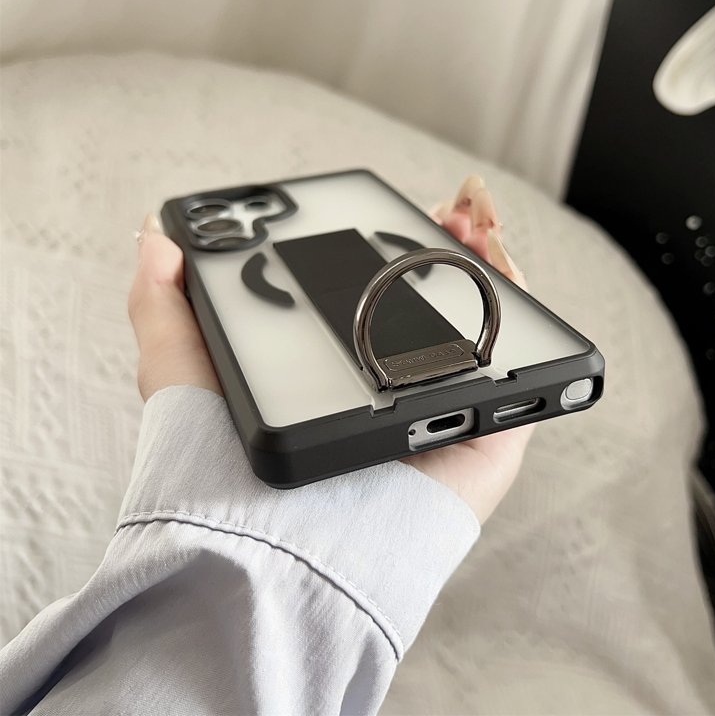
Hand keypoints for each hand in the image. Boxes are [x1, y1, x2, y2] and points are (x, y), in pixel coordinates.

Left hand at [128, 176, 532, 523]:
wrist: (268, 545)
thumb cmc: (218, 466)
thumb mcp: (181, 368)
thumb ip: (166, 300)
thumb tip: (154, 235)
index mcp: (336, 377)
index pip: (374, 301)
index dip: (392, 251)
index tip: (392, 208)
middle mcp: (391, 393)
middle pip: (436, 310)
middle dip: (446, 252)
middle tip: (443, 212)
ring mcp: (440, 414)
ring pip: (483, 330)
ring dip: (486, 266)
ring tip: (472, 223)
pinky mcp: (485, 442)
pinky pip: (520, 369)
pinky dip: (521, 310)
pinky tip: (504, 263)